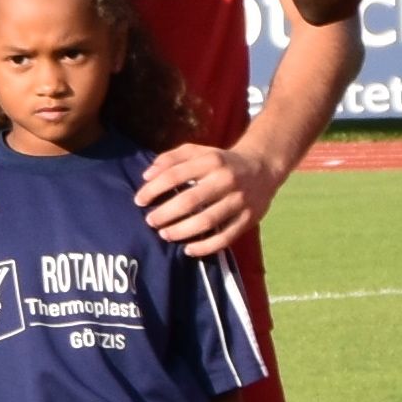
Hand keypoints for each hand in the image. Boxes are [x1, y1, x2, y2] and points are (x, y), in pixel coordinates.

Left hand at [136, 143, 270, 257]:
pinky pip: (226, 237)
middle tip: (150, 221)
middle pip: (190, 200)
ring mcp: (239, 200)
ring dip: (182, 231)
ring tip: (165, 235)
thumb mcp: (198, 151)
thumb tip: (147, 175)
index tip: (139, 200)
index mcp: (211, 161)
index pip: (175, 175)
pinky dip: (206, 247)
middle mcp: (226, 180)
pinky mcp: (249, 218)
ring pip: (207, 220)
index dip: (153, 189)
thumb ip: (171, 158)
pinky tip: (189, 250)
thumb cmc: (221, 161)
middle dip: (165, 214)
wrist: (263, 167)